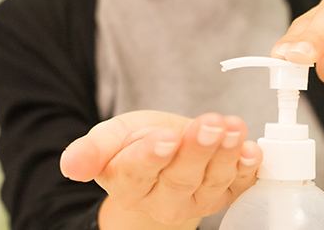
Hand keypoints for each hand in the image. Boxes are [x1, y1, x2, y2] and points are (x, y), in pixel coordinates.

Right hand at [59, 111, 261, 228]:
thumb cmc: (132, 147)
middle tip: (210, 125)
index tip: (166, 139)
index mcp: (128, 183)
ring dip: (226, 154)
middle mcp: (162, 199)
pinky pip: (238, 187)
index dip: (152, 157)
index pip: (138, 173)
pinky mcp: (222, 194)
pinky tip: (253, 151)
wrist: (159, 160)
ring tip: (232, 128)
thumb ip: (90, 151)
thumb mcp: (108, 139)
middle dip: (197, 151)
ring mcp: (195, 199)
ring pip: (212, 182)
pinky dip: (248, 170)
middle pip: (180, 179)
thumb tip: (70, 167)